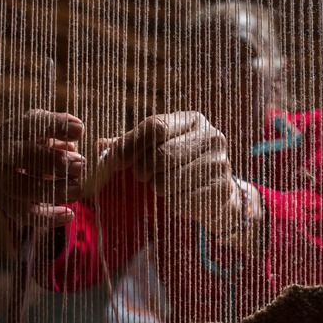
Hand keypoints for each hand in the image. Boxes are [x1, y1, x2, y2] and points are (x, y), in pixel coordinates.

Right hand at [0, 109, 84, 227]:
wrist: (11, 165)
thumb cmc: (36, 143)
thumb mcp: (47, 129)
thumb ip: (62, 126)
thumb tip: (76, 129)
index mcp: (15, 128)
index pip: (32, 122)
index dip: (56, 125)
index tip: (80, 131)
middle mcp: (1, 152)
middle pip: (21, 155)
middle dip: (53, 161)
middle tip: (80, 166)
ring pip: (20, 188)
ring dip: (52, 191)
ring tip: (77, 190)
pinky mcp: (3, 201)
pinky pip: (22, 213)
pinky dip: (47, 217)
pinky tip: (69, 214)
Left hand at [97, 111, 244, 235]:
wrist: (215, 192)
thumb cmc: (178, 166)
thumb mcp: (155, 149)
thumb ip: (128, 145)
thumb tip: (100, 146)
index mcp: (191, 120)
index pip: (155, 127)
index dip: (131, 145)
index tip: (116, 163)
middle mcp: (211, 136)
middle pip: (162, 155)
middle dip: (143, 170)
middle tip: (142, 177)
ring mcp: (220, 162)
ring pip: (170, 180)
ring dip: (158, 188)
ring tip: (162, 186)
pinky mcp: (222, 189)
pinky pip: (183, 199)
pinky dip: (173, 202)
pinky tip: (178, 197)